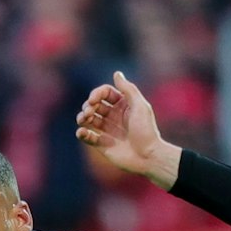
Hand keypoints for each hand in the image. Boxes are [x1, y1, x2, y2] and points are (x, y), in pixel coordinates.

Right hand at [75, 71, 181, 188]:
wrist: (148, 157)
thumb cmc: (146, 131)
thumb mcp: (140, 106)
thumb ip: (128, 89)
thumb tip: (116, 73)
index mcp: (123, 105)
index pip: (104, 93)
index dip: (96, 94)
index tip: (94, 100)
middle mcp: (114, 116)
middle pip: (94, 105)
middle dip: (88, 106)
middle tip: (89, 112)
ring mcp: (107, 130)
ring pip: (88, 119)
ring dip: (82, 117)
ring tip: (83, 120)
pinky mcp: (102, 144)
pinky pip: (88, 136)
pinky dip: (81, 133)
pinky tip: (82, 132)